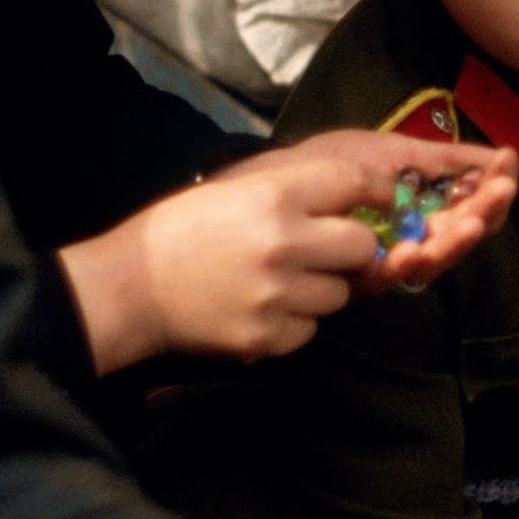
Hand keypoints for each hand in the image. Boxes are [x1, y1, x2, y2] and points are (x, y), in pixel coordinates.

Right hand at [61, 133, 517, 371]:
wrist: (132, 287)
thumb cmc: (182, 231)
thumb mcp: (235, 189)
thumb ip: (295, 192)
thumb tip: (355, 195)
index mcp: (273, 197)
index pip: (352, 182)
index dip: (378, 189)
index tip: (386, 197)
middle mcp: (283, 244)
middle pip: (362, 246)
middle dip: (352, 249)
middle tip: (327, 252)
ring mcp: (277, 295)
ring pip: (340, 294)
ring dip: (322, 289)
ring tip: (282, 281)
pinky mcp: (268, 336)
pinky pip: (311, 329)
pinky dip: (296, 321)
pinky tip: (262, 307)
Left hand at [219, 128, 518, 291]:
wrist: (265, 185)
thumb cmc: (322, 165)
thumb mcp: (387, 151)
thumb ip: (442, 158)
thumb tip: (501, 155)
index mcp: (423, 205)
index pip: (470, 202)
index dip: (492, 189)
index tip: (508, 168)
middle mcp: (412, 235)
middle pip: (461, 234)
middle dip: (482, 215)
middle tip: (497, 197)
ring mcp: (386, 258)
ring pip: (433, 259)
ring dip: (454, 243)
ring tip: (466, 224)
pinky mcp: (358, 279)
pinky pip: (391, 276)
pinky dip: (407, 262)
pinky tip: (415, 247)